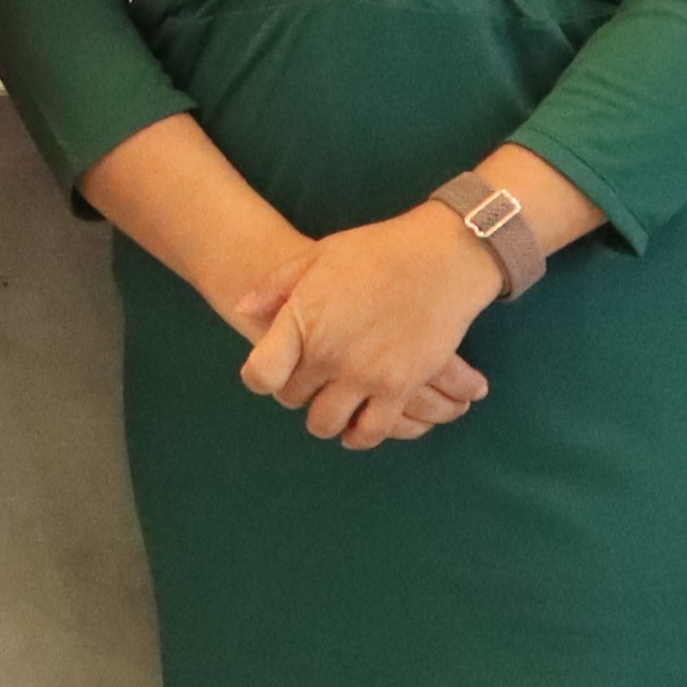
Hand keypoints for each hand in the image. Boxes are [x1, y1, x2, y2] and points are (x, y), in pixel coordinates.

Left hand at [228, 208, 509, 447]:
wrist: (442, 257)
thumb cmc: (378, 251)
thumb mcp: (318, 256)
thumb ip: (277, 287)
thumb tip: (243, 310)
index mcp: (303, 323)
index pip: (260, 374)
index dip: (260, 378)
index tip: (271, 372)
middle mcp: (328, 357)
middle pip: (293, 399)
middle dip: (296, 392)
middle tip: (309, 382)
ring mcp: (364, 376)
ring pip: (328, 424)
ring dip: (327, 419)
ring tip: (333, 407)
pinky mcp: (401, 388)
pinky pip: (372, 431)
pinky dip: (362, 435)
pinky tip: (359, 427)